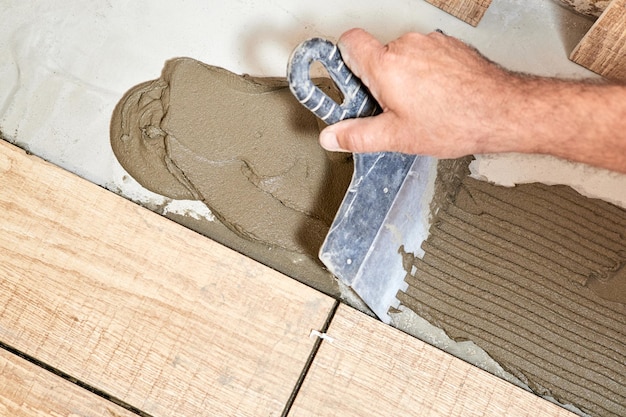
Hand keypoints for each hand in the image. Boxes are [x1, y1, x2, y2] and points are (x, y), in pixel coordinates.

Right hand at [319, 29, 522, 156]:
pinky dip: (426, 72)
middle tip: (392, 107)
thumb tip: (332, 136)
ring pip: (403, 56)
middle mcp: (406, 45)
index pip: (349, 42)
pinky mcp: (449, 45)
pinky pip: (426, 55)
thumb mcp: (397, 137)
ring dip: (404, 76)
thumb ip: (357, 135)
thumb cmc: (456, 121)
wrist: (502, 111)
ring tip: (421, 105)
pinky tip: (438, 96)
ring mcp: (430, 43)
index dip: (343, 60)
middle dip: (379, 79)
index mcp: (386, 65)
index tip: (346, 79)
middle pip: (377, 54)